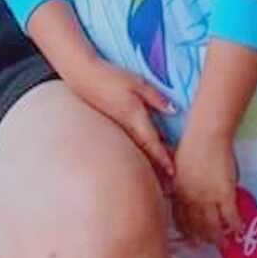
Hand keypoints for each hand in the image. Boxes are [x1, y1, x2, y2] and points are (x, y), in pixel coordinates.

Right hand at [77, 58, 175, 180]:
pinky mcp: (111, 124)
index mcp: (135, 118)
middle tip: (171, 181)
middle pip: (145, 152)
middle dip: (158, 166)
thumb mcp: (138, 83)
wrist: (82, 76)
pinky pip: (129, 142)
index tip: (173, 172)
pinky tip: (145, 151)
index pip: (152, 144)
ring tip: (161, 172)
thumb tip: (174, 110)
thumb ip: (156, 98)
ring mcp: (117, 128)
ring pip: (137, 149)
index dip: (163, 159)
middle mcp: (126, 127)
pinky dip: (140, 150)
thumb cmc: (111, 77)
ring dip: (149, 160)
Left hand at [174, 131, 240, 244]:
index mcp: (178, 191)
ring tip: (224, 245)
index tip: (188, 238)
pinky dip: (235, 225)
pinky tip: (239, 230)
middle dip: (200, 238)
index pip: (179, 217)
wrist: (206, 135)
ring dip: (218, 237)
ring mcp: (207, 198)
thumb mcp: (177, 165)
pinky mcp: (224, 193)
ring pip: (212, 225)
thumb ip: (177, 180)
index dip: (184, 230)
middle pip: (195, 225)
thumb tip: (175, 186)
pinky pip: (230, 216)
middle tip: (204, 246)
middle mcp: (190, 199)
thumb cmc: (191, 144)